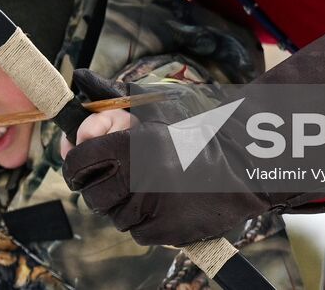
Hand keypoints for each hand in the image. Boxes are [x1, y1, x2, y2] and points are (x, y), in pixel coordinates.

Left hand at [60, 68, 272, 245]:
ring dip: (121, 197)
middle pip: (91, 193)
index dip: (76, 156)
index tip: (82, 149)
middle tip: (116, 165)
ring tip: (147, 178)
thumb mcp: (158, 105)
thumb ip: (115, 101)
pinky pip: (138, 230)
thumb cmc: (203, 127)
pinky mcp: (166, 234)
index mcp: (133, 148)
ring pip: (114, 214)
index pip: (78, 163)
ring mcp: (152, 213)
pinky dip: (143, 216)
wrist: (248, 163)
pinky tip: (161, 197)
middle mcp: (138, 184)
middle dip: (98, 178)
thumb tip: (83, 89)